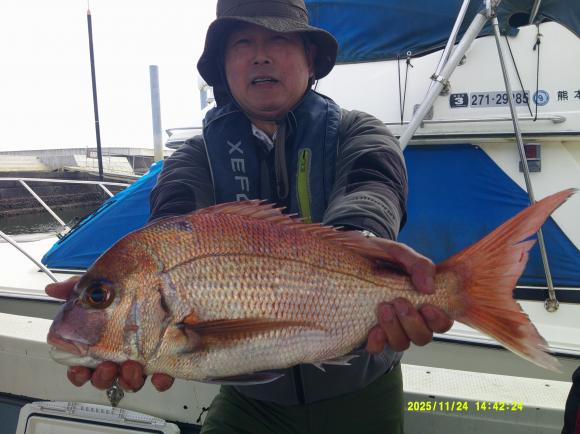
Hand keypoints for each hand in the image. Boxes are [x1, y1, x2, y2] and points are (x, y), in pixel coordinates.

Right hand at [46, 277, 174, 391]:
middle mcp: (122, 355)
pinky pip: (163, 379)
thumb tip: (53, 289)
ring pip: (131, 382)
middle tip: (107, 367)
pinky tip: (160, 375)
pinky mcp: (167, 360)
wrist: (170, 286)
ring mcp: (143, 359)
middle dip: (103, 378)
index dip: (79, 374)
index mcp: (104, 343)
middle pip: (106, 378)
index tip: (79, 370)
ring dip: (129, 380)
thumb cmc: (131, 293)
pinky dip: (161, 381)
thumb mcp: (103, 288)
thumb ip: (78, 289)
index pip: (85, 366)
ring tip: (132, 366)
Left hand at [365, 242, 453, 352]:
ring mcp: (390, 325)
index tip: (427, 307)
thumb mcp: (398, 252)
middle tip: (399, 303)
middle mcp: (409, 318)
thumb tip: (429, 287)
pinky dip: (377, 342)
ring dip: (395, 329)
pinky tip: (373, 330)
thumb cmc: (377, 253)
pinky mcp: (370, 329)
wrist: (348, 253)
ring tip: (383, 308)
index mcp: (422, 300)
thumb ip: (418, 264)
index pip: (441, 322)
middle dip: (412, 323)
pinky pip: (378, 347)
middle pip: (422, 337)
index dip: (438, 320)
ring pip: (402, 343)